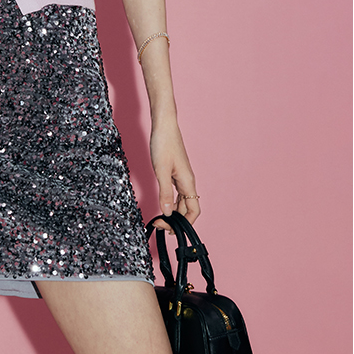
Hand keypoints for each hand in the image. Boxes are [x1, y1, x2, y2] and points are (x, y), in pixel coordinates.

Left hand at [149, 119, 199, 233]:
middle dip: (176, 220)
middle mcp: (187, 181)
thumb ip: (164, 193)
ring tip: (159, 218)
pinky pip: (176, 192)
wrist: (164, 125)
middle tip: (159, 224)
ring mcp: (181, 177)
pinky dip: (170, 201)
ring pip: (181, 201)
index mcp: (188, 183)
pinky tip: (162, 203)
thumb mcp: (161, 171)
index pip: (194, 211)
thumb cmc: (164, 144)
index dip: (185, 224)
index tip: (170, 229)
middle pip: (187, 208)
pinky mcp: (175, 172)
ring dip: (173, 211)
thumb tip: (168, 214)